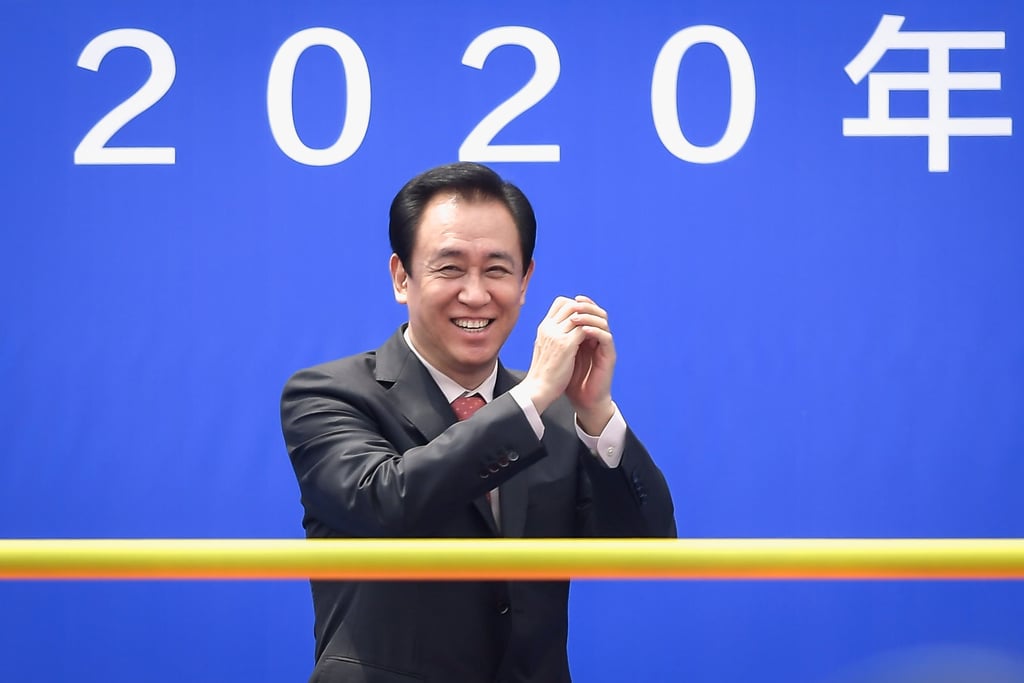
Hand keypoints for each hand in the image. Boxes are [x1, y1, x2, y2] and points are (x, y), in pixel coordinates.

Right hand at [520, 296, 589, 413]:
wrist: (539, 389)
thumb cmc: (544, 372)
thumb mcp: (545, 347)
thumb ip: (554, 335)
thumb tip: (566, 328)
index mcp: (544, 327)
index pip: (560, 302)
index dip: (575, 305)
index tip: (585, 317)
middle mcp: (549, 327)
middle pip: (571, 304)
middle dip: (587, 311)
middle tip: (596, 322)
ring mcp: (557, 335)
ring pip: (579, 314)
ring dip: (591, 320)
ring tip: (597, 330)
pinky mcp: (566, 345)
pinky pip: (584, 329)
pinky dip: (592, 331)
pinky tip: (596, 340)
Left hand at [564, 295, 615, 434]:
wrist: (583, 399)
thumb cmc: (570, 379)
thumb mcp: (562, 354)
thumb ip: (560, 338)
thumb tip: (548, 322)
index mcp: (588, 336)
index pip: (589, 312)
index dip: (582, 304)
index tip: (570, 300)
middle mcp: (599, 338)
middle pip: (598, 313)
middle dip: (587, 306)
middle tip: (576, 303)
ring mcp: (605, 347)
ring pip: (604, 323)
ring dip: (589, 317)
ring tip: (575, 318)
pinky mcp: (609, 356)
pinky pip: (606, 338)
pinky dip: (596, 332)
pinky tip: (584, 331)